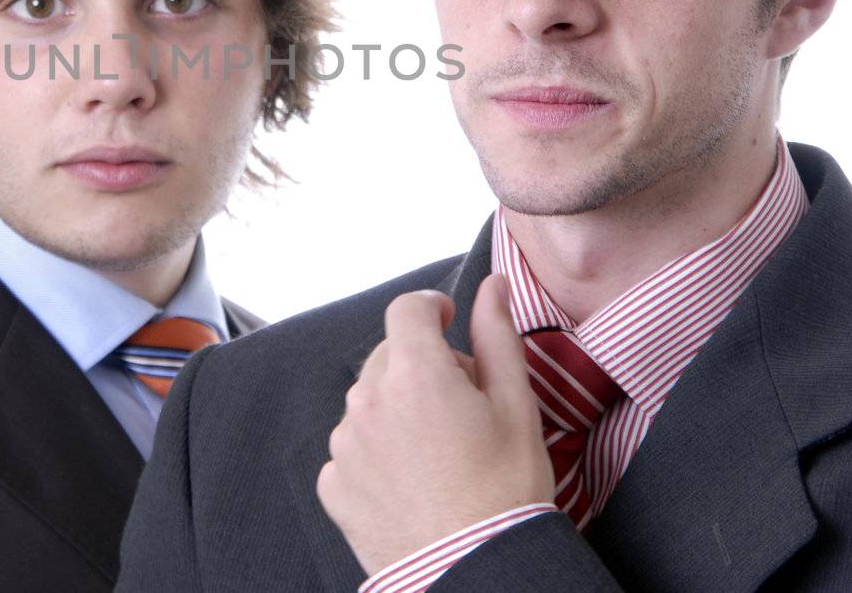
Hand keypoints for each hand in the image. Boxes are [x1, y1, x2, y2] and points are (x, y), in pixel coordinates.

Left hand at [316, 274, 553, 577]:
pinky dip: (376, 453)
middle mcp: (368, 402)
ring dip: (396, 409)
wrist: (478, 572)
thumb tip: (493, 286)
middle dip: (421, 366)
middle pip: (389, 356)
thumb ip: (498, 335)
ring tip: (439, 451)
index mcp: (415, 373)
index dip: (431, 309)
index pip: (408, 309)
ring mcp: (345, 446)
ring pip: (368, 401)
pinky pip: (352, 448)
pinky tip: (412, 479)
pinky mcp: (334, 485)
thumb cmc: (505, 492)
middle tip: (461, 405)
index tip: (448, 322)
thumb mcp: (517, 406)